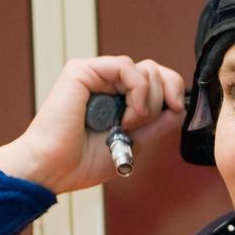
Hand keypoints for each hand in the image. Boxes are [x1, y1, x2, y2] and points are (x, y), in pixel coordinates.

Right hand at [0, 56, 185, 193]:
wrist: (54, 168)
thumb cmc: (83, 162)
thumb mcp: (135, 144)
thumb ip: (157, 124)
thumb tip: (179, 106)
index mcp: (119, 99)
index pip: (158, 80)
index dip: (173, 91)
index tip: (176, 110)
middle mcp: (108, 83)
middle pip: (156, 72)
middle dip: (160, 102)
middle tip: (139, 126)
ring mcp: (96, 74)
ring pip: (145, 70)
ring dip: (146, 103)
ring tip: (125, 125)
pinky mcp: (83, 70)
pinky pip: (127, 66)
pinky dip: (136, 92)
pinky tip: (125, 116)